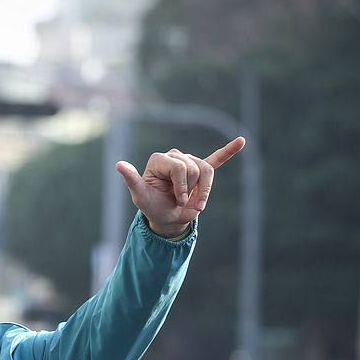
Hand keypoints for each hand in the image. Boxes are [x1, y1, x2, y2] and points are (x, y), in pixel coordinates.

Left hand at [116, 137, 244, 237]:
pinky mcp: (201, 170)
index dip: (181, 186)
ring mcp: (189, 163)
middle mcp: (174, 157)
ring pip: (207, 171)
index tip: (176, 199)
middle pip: (194, 168)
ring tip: (195, 203)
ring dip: (203, 191)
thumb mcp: (140, 196)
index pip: (179, 166)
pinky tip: (241, 141)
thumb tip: (118, 164)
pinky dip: (229, 151)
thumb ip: (131, 179)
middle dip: (191, 189)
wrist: (167, 218)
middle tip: (181, 200)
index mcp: (159, 160)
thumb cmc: (152, 206)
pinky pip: (217, 159)